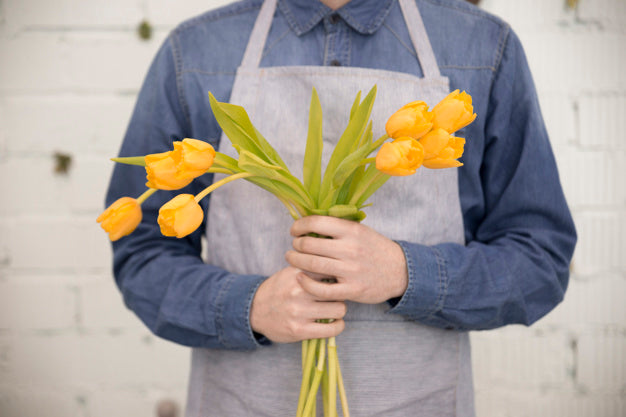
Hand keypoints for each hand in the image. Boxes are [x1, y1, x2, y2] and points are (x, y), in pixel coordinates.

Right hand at [250, 266, 346, 343]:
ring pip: (339, 309)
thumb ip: (311, 266)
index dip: (339, 274)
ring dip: (339, 310)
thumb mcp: (291, 271)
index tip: (339, 279)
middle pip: (339, 289)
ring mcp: (299, 311)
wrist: (254, 310)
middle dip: (341, 293)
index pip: (331, 268)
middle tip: (336, 296)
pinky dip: (338, 326)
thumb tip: (338, 262)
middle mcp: (299, 290)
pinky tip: (334, 323)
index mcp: (298, 272)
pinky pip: (331, 330)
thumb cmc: (279, 289)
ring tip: (334, 309)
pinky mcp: (299, 330)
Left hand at [286, 216, 407, 303]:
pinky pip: (321, 289)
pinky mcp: (352, 290)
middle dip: (296, 244)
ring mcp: (351, 270)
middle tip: (294, 246)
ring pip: (312, 265)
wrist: (400, 271)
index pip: (316, 222)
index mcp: (352, 230)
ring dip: (295, 261)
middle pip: (309, 244)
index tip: (294, 230)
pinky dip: (306, 284)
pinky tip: (300, 278)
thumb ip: (338, 226)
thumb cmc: (375, 248)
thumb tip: (308, 220)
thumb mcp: (360, 230)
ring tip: (291, 258)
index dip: (299, 225)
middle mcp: (350, 249)